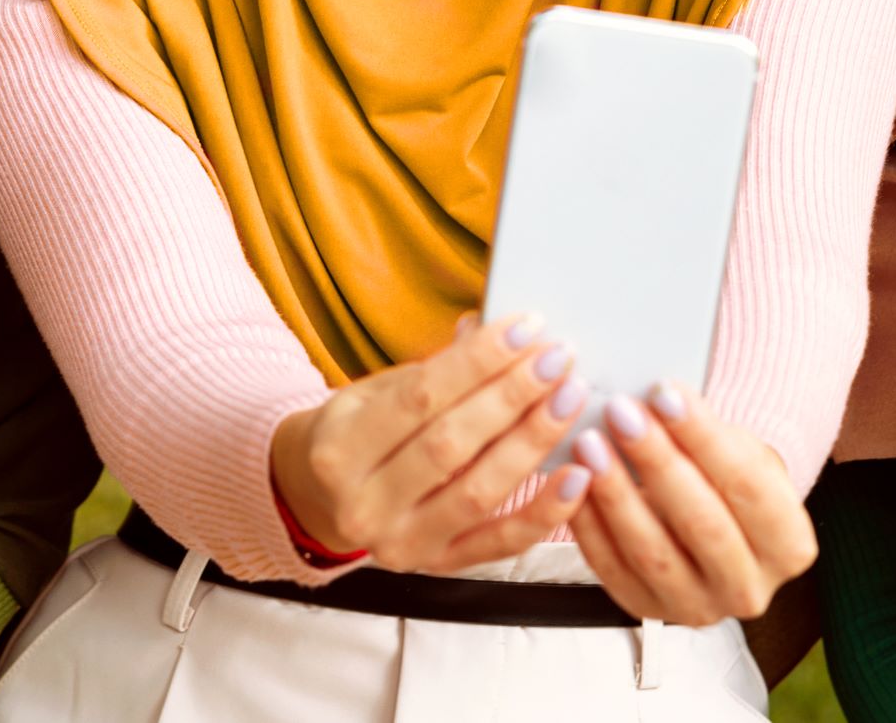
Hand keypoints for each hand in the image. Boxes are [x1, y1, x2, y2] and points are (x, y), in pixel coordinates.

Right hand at [269, 314, 595, 572]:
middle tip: (559, 357)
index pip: (420, 397)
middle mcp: (362, 504)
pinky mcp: (435, 568)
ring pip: (478, 491)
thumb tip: (486, 328)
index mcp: (338, 448)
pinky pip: (498, 544)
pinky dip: (543, 513)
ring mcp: (399, 544)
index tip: (527, 327)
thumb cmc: (358, 433)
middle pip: (451, 443)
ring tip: (571, 398)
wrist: (318, 500)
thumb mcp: (375, 392)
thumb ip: (433, 369)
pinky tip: (578, 476)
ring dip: (532, 441)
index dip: (478, 360)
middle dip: (513, 395)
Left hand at [567, 384, 815, 625]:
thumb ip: (708, 433)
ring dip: (616, 493)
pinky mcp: (648, 611)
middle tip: (621, 412)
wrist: (717, 528)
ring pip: (653, 552)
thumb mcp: (741, 453)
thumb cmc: (729, 479)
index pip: (748, 485)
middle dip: (657, 461)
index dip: (704, 436)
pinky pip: (612, 570)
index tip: (664, 392)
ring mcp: (698, 608)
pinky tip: (574, 482)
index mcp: (790, 545)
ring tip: (590, 443)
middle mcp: (750, 588)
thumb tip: (658, 396)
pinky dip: (589, 524)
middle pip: (702, 522)